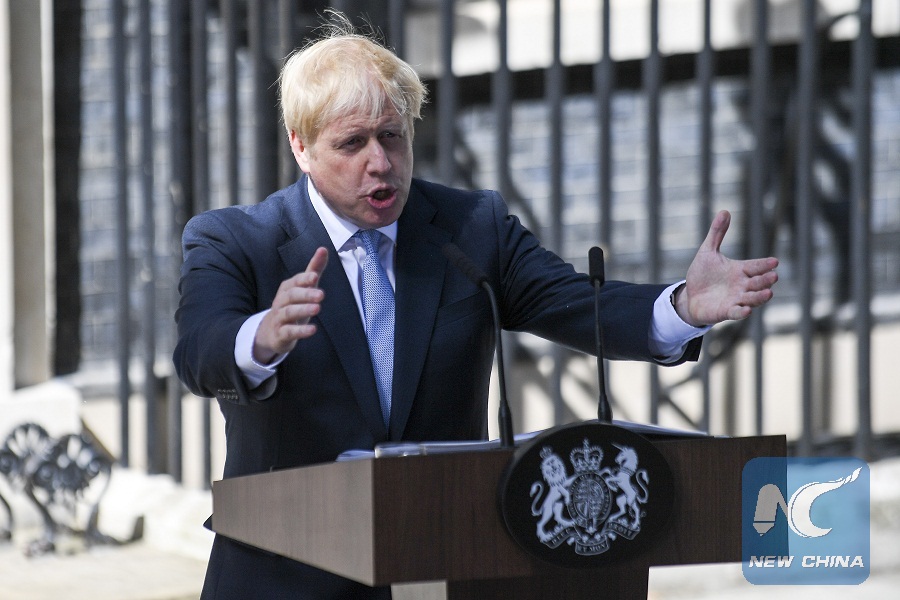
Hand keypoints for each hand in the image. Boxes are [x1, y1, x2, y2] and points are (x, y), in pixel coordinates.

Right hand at [253, 247, 328, 363]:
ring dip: (303, 310)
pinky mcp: (281, 334)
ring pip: (289, 312)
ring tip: (317, 309)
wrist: (271, 332)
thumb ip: (313, 270)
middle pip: (291, 296)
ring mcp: (279, 318)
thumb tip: (323, 249)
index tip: (314, 276)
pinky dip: (300, 331)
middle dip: (306, 294)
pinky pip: (289, 332)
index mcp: (287, 289)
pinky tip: (313, 330)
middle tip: (321, 294)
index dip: (304, 279)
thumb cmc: (292, 306)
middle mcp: (281, 301)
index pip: (294, 281)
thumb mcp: (303, 288)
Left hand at [675, 210, 777, 326]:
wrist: (690, 296)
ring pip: (753, 298)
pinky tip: (747, 310)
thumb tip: (725, 211)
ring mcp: (736, 299)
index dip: (765, 264)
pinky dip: (742, 312)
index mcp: (740, 270)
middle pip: (758, 282)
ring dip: (760, 296)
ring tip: (768, 293)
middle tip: (773, 276)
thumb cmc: (702, 275)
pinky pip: (737, 312)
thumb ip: (717, 233)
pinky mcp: (726, 311)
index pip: (756, 266)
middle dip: (766, 280)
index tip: (775, 262)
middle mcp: (742, 285)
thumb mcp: (708, 252)